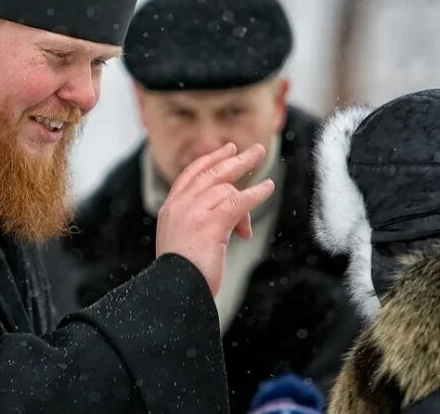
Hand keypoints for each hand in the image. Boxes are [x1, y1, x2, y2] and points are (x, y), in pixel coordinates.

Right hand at [155, 143, 274, 295]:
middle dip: (235, 160)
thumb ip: (200, 222)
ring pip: (226, 188)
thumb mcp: (184, 241)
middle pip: (211, 174)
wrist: (175, 291)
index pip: (190, 175)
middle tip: (256, 150)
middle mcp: (180, 206)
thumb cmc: (183, 274)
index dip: (210, 160)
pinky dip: (256, 194)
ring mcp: (194, 213)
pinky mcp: (211, 224)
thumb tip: (235, 217)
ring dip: (250, 186)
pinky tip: (268, 189)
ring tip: (269, 185)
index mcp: (170, 209)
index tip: (227, 151)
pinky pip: (238, 202)